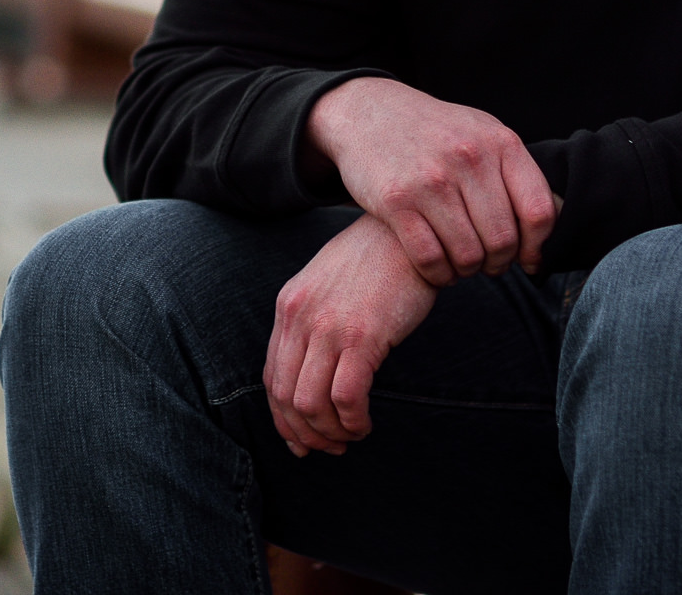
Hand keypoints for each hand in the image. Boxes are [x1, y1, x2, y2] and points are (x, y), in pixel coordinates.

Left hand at [264, 214, 437, 455]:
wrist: (411, 233)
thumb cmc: (378, 261)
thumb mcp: (329, 285)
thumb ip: (314, 322)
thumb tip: (314, 372)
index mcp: (289, 306)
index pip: (271, 378)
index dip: (283, 418)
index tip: (302, 439)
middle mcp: (300, 318)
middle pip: (285, 397)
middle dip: (305, 434)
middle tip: (329, 448)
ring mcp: (328, 327)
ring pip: (310, 404)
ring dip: (330, 433)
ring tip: (352, 434)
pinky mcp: (362, 336)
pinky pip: (346, 397)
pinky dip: (352, 421)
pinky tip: (365, 423)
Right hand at [306, 78, 557, 285]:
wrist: (369, 112)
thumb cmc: (435, 132)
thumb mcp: (482, 133)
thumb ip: (515, 173)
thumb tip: (549, 230)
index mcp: (499, 142)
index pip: (539, 212)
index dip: (537, 247)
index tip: (527, 259)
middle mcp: (469, 158)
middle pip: (503, 240)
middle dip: (499, 263)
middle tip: (488, 264)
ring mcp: (431, 179)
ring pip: (469, 255)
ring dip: (468, 271)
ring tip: (462, 265)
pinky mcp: (395, 200)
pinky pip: (430, 259)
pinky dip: (438, 274)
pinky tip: (437, 267)